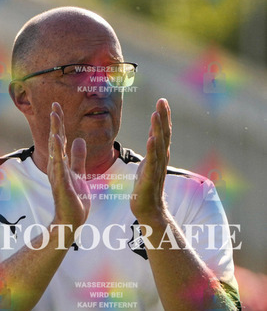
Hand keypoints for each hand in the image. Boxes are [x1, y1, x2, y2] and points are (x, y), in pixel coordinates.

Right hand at [47, 102, 90, 228]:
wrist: (71, 220)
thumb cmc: (73, 199)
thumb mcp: (78, 173)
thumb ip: (78, 157)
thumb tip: (79, 140)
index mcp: (61, 163)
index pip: (59, 139)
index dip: (58, 123)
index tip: (56, 106)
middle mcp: (57, 167)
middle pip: (56, 141)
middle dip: (55, 123)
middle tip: (55, 105)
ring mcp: (58, 175)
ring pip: (56, 150)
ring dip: (56, 133)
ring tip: (55, 117)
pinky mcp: (62, 185)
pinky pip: (60, 167)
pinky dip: (59, 154)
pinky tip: (59, 142)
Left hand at [130, 98, 170, 221]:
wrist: (148, 209)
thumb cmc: (147, 186)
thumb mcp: (148, 162)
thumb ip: (152, 147)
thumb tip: (154, 130)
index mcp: (160, 154)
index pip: (163, 132)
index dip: (164, 116)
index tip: (162, 101)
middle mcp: (161, 159)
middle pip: (164, 135)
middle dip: (163, 117)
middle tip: (162, 101)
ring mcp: (156, 168)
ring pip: (158, 145)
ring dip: (158, 129)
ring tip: (155, 114)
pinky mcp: (150, 178)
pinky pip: (151, 162)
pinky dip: (152, 150)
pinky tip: (151, 138)